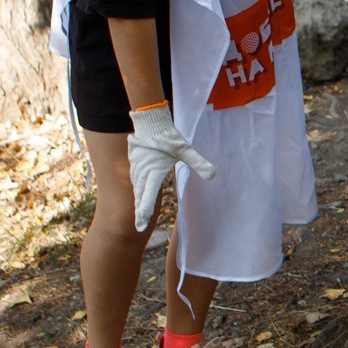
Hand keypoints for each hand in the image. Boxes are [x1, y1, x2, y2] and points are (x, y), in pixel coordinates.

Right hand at [127, 104, 216, 231]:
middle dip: (140, 211)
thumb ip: (198, 163)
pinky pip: (135, 180)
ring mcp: (137, 167)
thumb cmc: (168, 136)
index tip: (143, 221)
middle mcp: (143, 171)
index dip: (145, 208)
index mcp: (153, 171)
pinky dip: (136, 190)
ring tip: (139, 216)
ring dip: (138, 202)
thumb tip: (213, 175)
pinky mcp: (135, 162)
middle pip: (140, 195)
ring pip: (136, 188)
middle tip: (139, 226)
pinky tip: (138, 194)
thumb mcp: (186, 149)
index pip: (148, 194)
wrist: (150, 121)